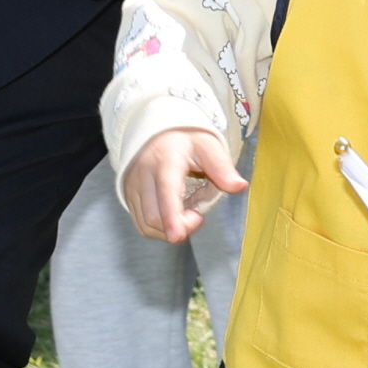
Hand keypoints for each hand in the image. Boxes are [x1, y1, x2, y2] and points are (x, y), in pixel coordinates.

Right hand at [120, 127, 246, 243]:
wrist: (155, 131)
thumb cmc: (184, 139)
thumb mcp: (207, 145)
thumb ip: (222, 167)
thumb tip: (239, 186)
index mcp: (165, 160)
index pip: (166, 192)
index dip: (171, 216)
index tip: (177, 236)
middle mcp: (143, 175)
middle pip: (154, 216)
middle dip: (179, 227)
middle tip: (198, 216)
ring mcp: (132, 187)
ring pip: (146, 224)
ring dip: (169, 230)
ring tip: (186, 215)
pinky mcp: (127, 196)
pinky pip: (141, 223)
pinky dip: (159, 227)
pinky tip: (173, 215)